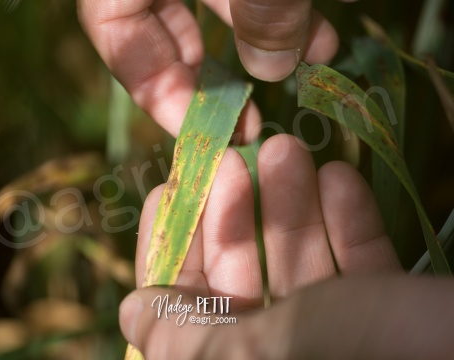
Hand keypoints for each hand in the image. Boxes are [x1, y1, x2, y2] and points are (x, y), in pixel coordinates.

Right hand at [78, 0, 350, 140]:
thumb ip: (259, 7)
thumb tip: (274, 67)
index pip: (120, 40)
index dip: (161, 92)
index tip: (213, 134)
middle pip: (164, 35)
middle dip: (217, 79)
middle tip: (254, 121)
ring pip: (211, 10)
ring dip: (261, 41)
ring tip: (309, 60)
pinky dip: (276, 10)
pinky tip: (319, 30)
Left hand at [117, 134, 453, 359]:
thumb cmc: (348, 357)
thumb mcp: (251, 353)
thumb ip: (184, 339)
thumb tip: (132, 314)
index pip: (186, 309)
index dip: (173, 245)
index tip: (169, 186)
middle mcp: (283, 351)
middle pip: (244, 273)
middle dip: (237, 209)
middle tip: (237, 154)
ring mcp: (335, 334)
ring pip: (301, 259)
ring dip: (291, 202)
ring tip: (286, 148)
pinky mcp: (381, 311)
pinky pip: (360, 263)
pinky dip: (347, 220)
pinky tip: (340, 176)